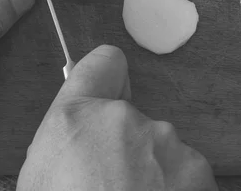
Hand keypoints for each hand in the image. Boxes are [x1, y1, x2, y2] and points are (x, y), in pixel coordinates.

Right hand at [16, 45, 217, 190]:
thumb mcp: (40, 183)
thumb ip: (65, 145)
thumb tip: (80, 140)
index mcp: (75, 120)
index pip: (103, 63)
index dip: (106, 77)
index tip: (108, 94)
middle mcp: (125, 120)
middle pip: (128, 118)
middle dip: (123, 146)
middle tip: (111, 188)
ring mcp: (167, 144)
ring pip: (158, 147)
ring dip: (151, 171)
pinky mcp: (199, 170)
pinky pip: (183, 171)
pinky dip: (175, 189)